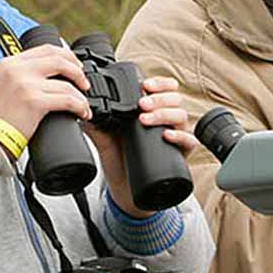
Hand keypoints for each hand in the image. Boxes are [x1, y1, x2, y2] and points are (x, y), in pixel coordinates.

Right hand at [0, 44, 90, 140]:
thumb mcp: (5, 85)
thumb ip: (22, 75)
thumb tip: (52, 75)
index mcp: (11, 63)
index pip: (46, 49)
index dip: (66, 56)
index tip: (75, 65)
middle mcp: (17, 70)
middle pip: (59, 60)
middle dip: (77, 71)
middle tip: (84, 83)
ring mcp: (26, 84)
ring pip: (67, 83)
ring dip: (81, 95)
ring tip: (83, 105)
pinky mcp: (34, 101)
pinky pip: (67, 100)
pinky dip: (80, 106)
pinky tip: (81, 113)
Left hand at [90, 76, 198, 216]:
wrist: (125, 188)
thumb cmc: (119, 159)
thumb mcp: (105, 139)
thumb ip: (96, 124)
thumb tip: (82, 110)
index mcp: (152, 111)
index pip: (165, 88)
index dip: (159, 83)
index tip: (145, 84)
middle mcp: (166, 121)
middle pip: (175, 99)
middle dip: (158, 98)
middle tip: (142, 103)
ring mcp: (175, 135)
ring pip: (181, 116)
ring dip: (164, 114)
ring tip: (145, 119)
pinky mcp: (180, 154)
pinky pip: (189, 141)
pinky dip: (179, 136)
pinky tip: (166, 135)